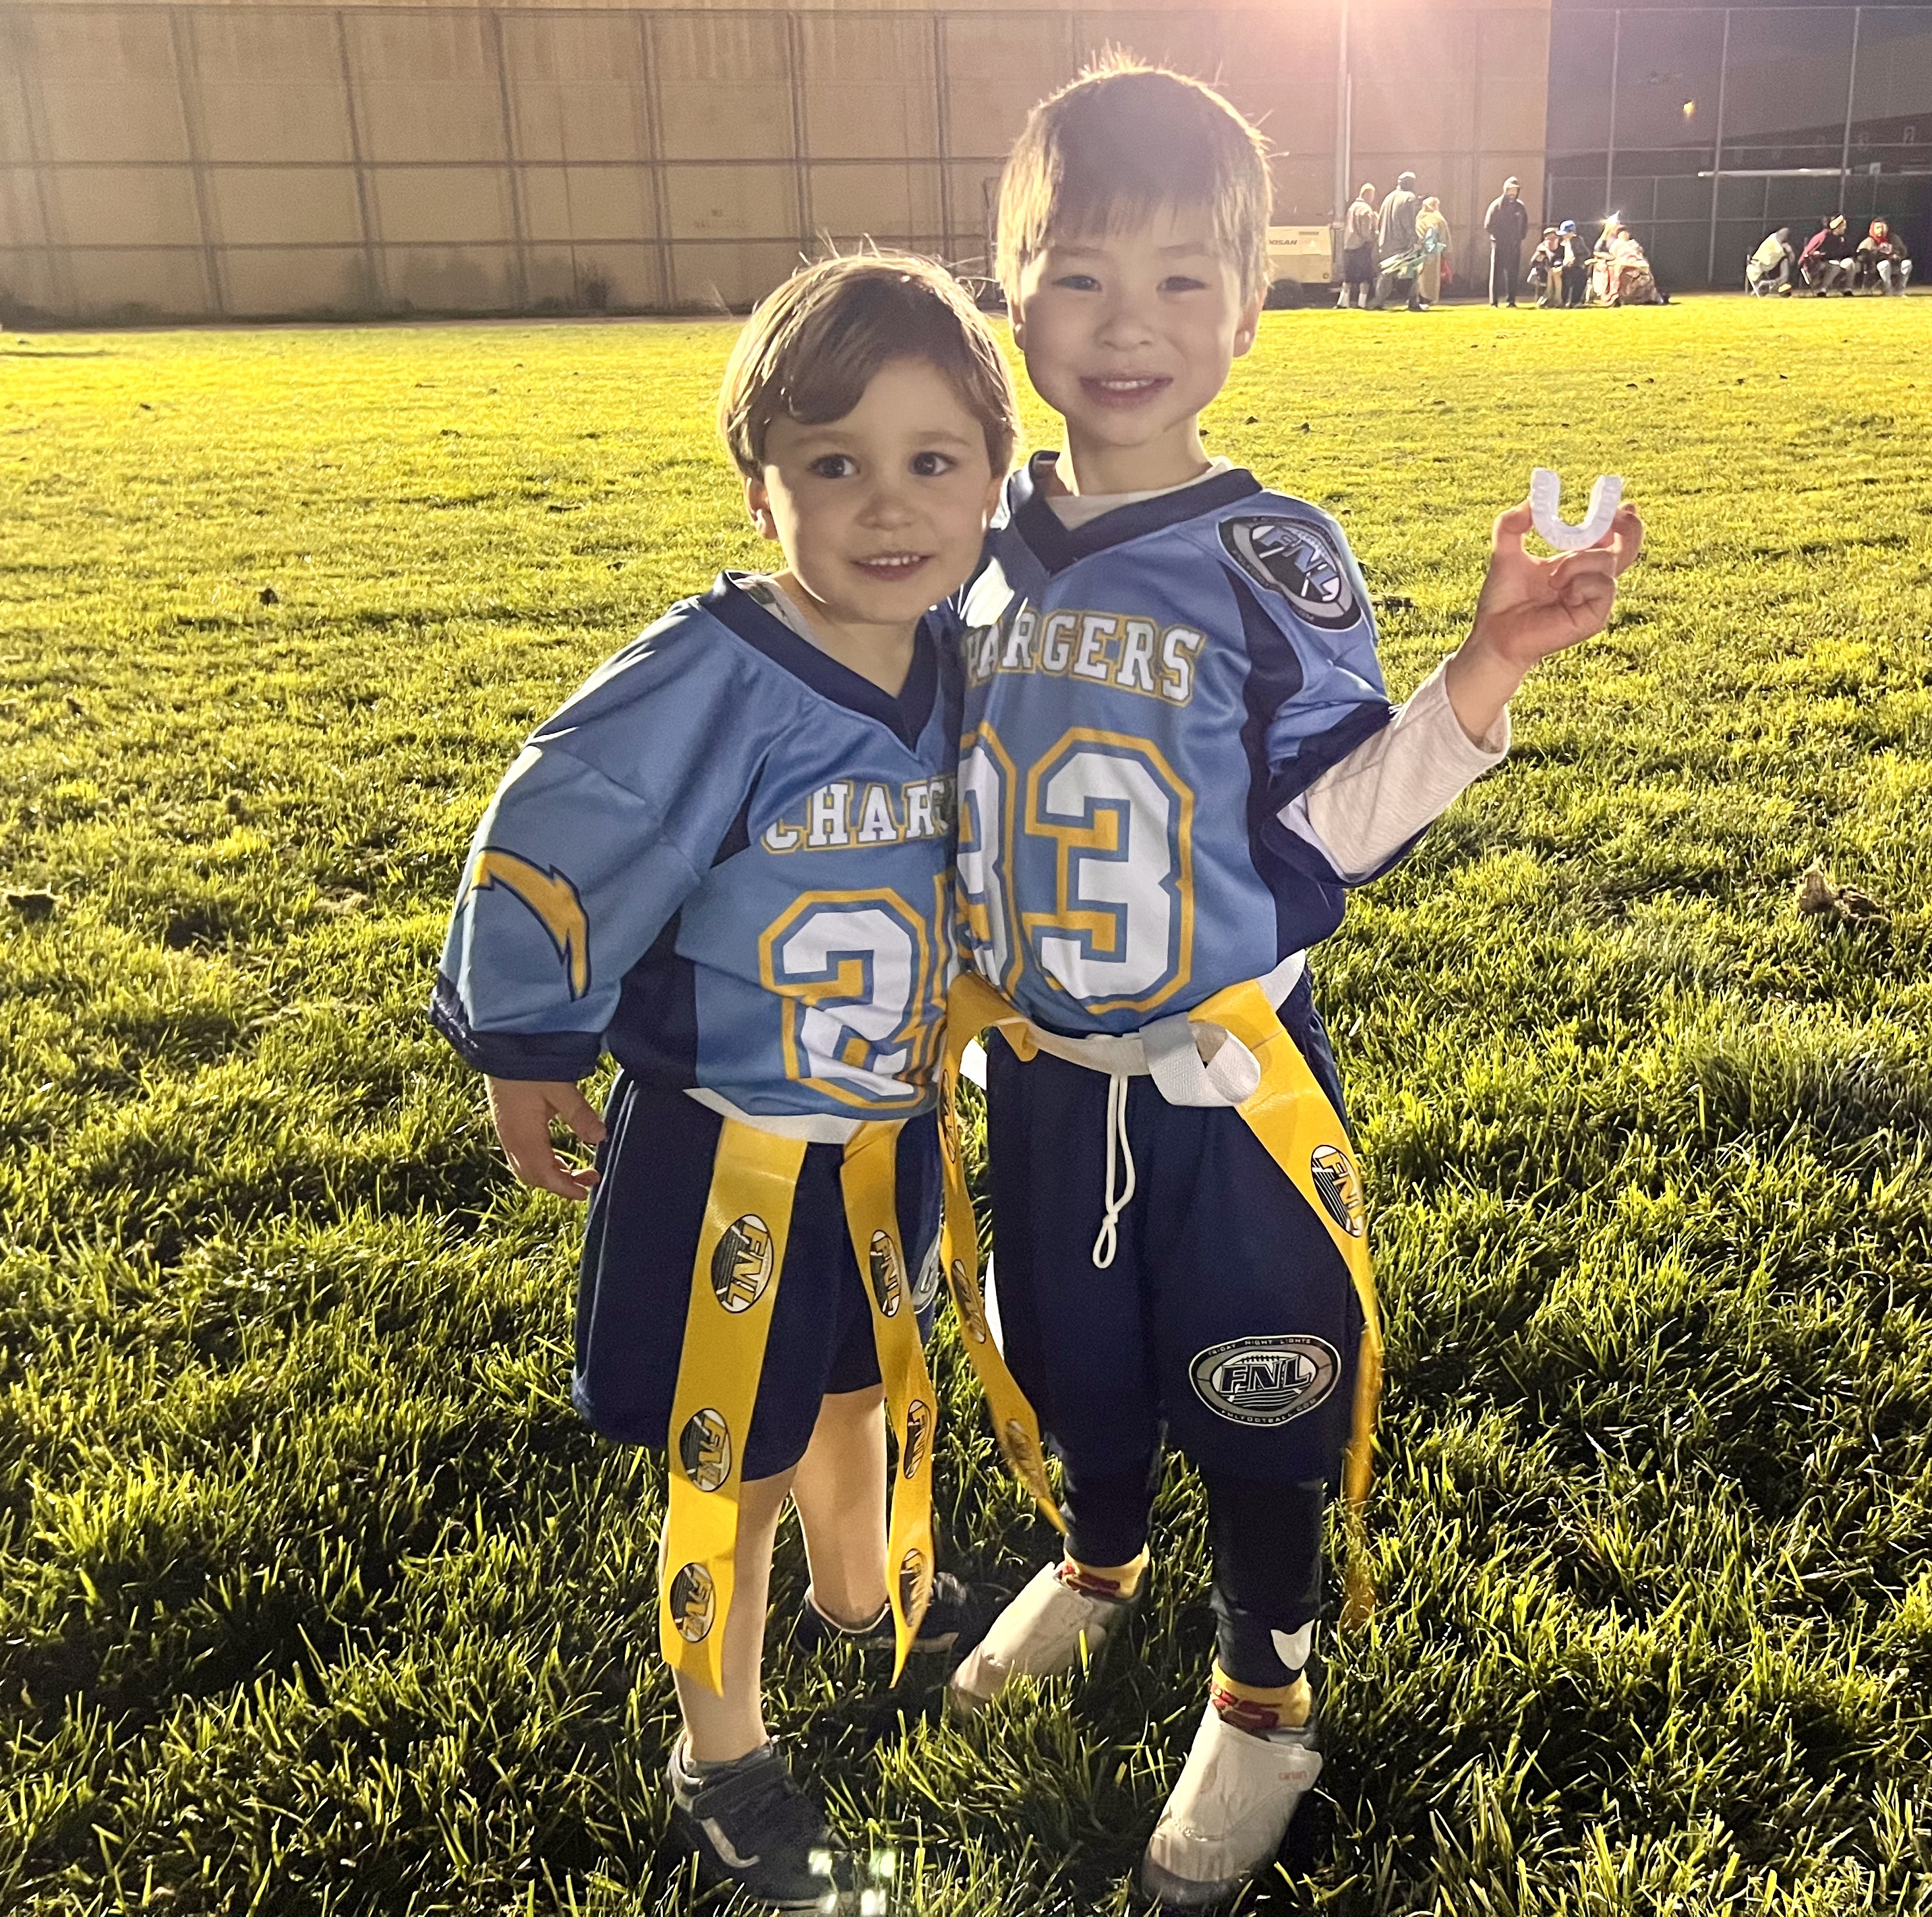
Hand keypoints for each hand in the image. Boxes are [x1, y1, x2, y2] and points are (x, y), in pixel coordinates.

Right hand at [486, 1076, 606, 1200]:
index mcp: (523, 1135)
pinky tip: (556, 1156)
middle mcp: (510, 1138)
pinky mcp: (505, 1122)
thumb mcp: (559, 1087)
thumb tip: (600, 1138)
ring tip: (577, 1171)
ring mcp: (505, 1131)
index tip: (586, 1192)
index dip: (565, 1188)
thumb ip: (579, 1114)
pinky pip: (521, 1155)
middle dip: (560, 1184)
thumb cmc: (529, 1065)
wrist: (499, 1045)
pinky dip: (541, 1162)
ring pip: (525, 1167)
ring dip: (550, 1174)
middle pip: (533, 1176)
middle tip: (588, 1180)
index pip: (544, 1174)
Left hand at [1443, 496, 1643, 742]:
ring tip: (1552, 579)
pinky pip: (1604, 585)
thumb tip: (1532, 500)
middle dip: (1630, 527)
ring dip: (1578, 561)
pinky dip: (1581, 582)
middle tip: (1619, 514)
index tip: (1622, 503)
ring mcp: (1595, 599)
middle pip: (1628, 548)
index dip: (1621, 520)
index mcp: (1577, 563)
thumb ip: (1512, 524)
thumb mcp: (1505, 553)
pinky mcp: (1595, 617)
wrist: (1494, 634)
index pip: (1610, 539)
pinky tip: (1561, 593)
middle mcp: (1590, 579)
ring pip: (1608, 562)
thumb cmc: (1503, 599)